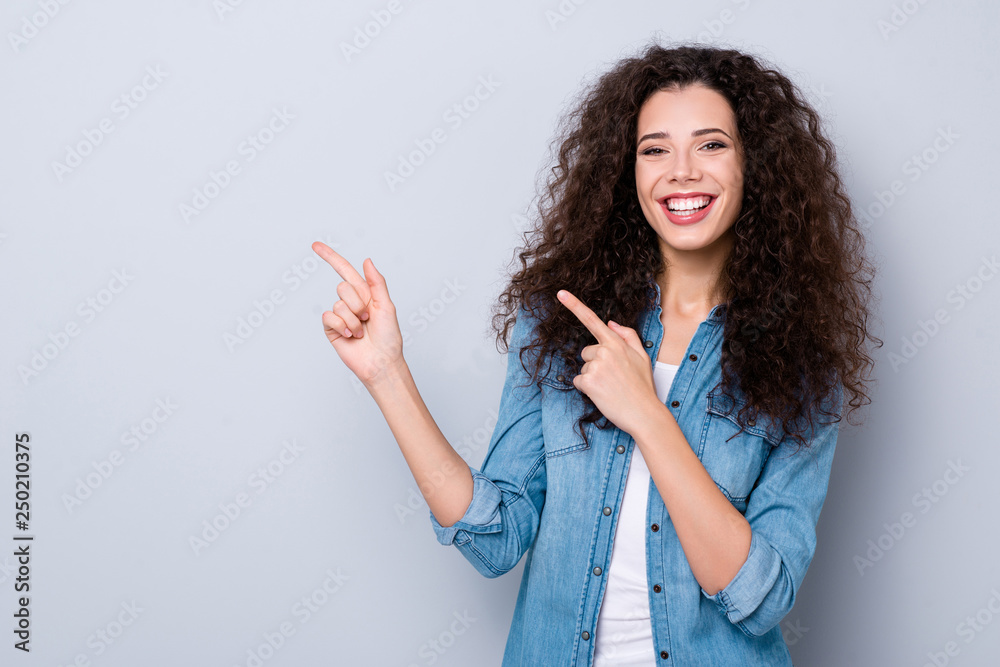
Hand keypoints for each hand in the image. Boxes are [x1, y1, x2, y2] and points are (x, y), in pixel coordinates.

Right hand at [313, 241, 404, 385]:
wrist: (381, 362)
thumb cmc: (389, 337)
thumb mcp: (386, 306)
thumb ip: (376, 282)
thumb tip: (367, 260)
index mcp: (365, 294)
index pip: (345, 271)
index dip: (330, 257)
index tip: (315, 245)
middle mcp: (351, 303)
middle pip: (343, 287)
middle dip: (358, 303)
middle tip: (368, 318)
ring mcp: (340, 316)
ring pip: (338, 304)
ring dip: (353, 320)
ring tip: (361, 332)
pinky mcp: (332, 329)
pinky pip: (329, 317)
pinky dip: (342, 326)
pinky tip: (350, 336)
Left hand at [556, 289, 660, 436]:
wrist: (644, 413)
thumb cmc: (642, 386)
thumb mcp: (642, 356)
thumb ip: (627, 336)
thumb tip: (610, 324)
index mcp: (616, 343)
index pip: (592, 320)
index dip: (574, 305)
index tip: (560, 293)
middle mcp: (605, 351)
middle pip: (586, 352)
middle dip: (595, 363)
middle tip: (612, 377)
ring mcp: (596, 366)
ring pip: (583, 368)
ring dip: (592, 378)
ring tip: (610, 387)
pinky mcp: (588, 381)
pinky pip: (578, 381)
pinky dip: (587, 389)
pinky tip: (602, 394)